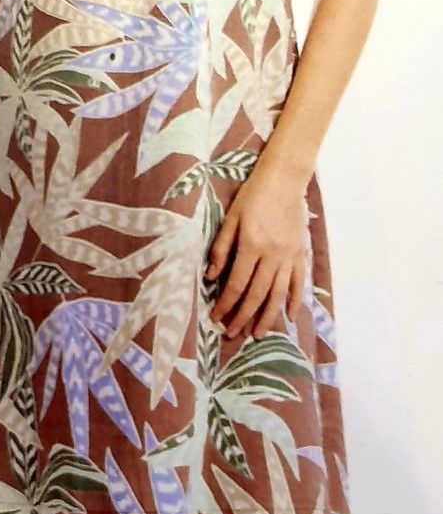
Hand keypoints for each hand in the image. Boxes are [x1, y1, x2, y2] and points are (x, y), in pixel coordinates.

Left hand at [205, 163, 309, 339]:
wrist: (284, 180)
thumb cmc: (253, 196)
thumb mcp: (230, 218)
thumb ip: (221, 248)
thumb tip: (211, 277)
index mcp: (251, 246)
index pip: (236, 285)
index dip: (225, 305)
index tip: (216, 318)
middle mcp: (272, 255)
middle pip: (256, 295)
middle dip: (243, 317)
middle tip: (232, 334)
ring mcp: (289, 256)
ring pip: (278, 294)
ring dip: (267, 317)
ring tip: (257, 333)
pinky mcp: (301, 253)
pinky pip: (298, 283)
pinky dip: (294, 301)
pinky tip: (289, 317)